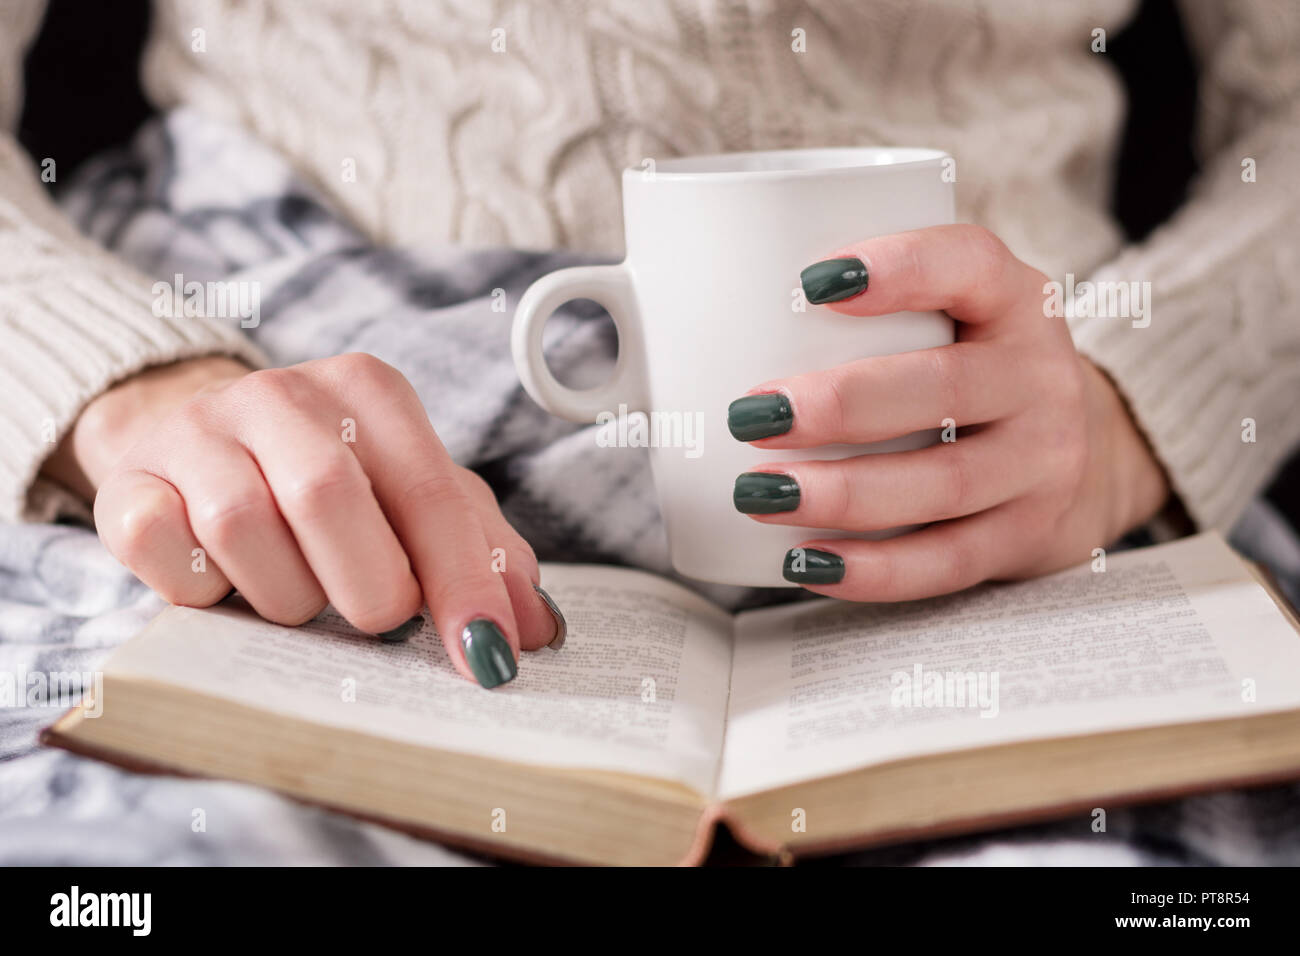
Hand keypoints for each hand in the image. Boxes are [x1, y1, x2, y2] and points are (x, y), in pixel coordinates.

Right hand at [44, 353, 559, 686]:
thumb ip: (480, 552)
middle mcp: (281, 395)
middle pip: (329, 498)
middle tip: (377, 618)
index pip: (431, 491)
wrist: (192, 437)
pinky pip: (166, 551)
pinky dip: (205, 588)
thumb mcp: (413, 497)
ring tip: (298, 591)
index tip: (488, 655)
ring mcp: (197, 433)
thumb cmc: (326, 476)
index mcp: (369, 393)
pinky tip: (227, 581)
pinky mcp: (129, 482)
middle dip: (367, 587)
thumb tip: (538, 628)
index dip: (464, 581)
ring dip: (286, 593)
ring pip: (244, 528)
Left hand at [729, 224, 1170, 599]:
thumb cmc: (972, 371)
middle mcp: (1041, 377)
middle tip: (752, 414)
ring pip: (943, 484)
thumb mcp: (953, 316)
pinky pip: (947, 561)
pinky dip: (873, 568)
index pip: (972, 265)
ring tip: (759, 493)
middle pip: (947, 387)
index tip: (812, 280)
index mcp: (1015, 301)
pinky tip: (807, 560)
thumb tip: (672, 308)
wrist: (1082, 457)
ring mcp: (1043, 463)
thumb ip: (862, 306)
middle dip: (843, 404)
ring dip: (844, 493)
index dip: (901, 268)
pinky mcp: (1026, 537)